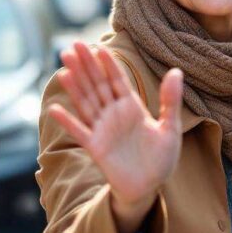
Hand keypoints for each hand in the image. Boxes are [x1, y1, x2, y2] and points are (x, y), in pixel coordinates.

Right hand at [48, 42, 183, 232]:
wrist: (149, 187)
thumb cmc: (161, 158)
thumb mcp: (170, 128)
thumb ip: (171, 101)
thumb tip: (176, 71)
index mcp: (132, 107)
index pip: (117, 80)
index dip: (108, 64)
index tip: (98, 46)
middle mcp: (114, 114)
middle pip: (97, 85)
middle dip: (86, 66)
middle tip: (74, 45)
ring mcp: (103, 129)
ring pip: (86, 102)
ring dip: (75, 85)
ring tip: (64, 67)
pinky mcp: (95, 147)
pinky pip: (79, 132)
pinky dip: (67, 121)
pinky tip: (55, 108)